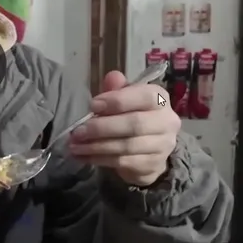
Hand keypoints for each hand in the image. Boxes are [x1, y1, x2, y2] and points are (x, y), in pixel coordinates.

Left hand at [69, 70, 180, 186]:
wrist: (149, 150)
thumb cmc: (133, 117)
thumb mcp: (124, 100)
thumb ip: (117, 89)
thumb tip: (112, 77)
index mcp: (160, 99)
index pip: (144, 97)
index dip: (117, 101)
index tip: (92, 106)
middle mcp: (167, 122)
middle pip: (135, 124)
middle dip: (102, 128)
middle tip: (78, 132)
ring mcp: (163, 146)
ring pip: (127, 146)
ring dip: (97, 147)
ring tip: (75, 146)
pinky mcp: (153, 166)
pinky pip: (124, 163)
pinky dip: (101, 160)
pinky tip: (84, 157)